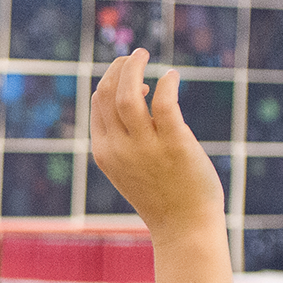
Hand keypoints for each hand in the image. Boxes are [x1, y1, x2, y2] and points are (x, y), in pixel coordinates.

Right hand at [90, 50, 231, 282]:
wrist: (184, 228)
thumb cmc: (162, 196)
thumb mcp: (130, 166)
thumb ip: (126, 135)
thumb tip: (140, 93)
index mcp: (104, 152)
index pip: (98, 104)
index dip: (111, 82)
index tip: (131, 75)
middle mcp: (119, 148)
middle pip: (108, 94)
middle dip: (119, 68)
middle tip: (135, 56)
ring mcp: (145, 147)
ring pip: (129, 94)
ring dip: (134, 67)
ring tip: (144, 54)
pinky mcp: (174, 145)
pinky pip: (165, 103)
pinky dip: (167, 83)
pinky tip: (173, 76)